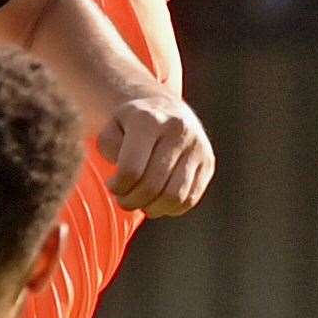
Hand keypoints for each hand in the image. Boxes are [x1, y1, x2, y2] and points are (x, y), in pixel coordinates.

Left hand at [97, 91, 214, 216]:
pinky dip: (171, 208)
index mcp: (148, 120)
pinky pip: (190, 198)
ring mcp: (197, 147)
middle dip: (132, 201)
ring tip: (140, 203)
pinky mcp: (208, 162)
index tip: (112, 186)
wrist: (164, 108)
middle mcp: (177, 130)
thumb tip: (122, 178)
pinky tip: (157, 202)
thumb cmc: (130, 124)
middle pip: (152, 185)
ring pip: (175, 196)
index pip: (131, 169)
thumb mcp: (111, 128)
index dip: (118, 186)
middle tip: (123, 200)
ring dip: (153, 208)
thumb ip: (109, 149)